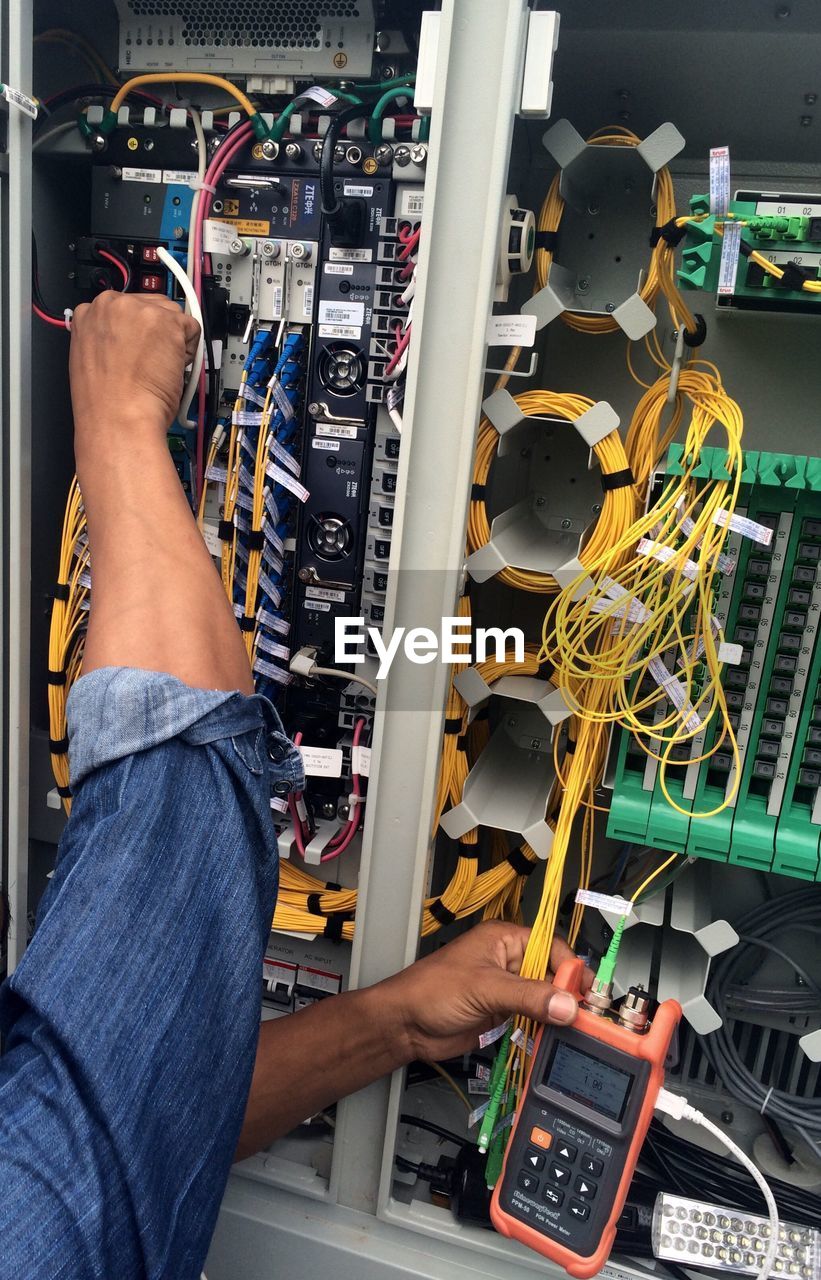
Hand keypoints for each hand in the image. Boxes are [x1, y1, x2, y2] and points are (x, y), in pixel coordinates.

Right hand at [69, 292, 200, 450]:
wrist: (118, 416)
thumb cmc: (105, 402)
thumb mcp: (91, 359)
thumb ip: (107, 339)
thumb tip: (127, 338)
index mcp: (88, 313)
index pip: (124, 308)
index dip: (137, 331)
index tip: (139, 347)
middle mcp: (111, 304)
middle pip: (150, 306)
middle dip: (157, 332)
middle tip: (151, 362)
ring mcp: (139, 309)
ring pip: (172, 315)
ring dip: (173, 340)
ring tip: (157, 368)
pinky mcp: (166, 320)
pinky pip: (192, 328)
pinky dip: (189, 350)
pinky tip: (170, 368)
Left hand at [377, 921, 593, 1062]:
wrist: (405, 1025)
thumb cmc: (433, 991)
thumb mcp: (484, 988)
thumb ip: (527, 996)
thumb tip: (567, 1005)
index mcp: (504, 940)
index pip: (551, 947)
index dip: (569, 968)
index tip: (584, 992)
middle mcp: (509, 962)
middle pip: (552, 974)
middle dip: (568, 992)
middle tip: (587, 1015)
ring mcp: (507, 989)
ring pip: (545, 998)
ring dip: (558, 1013)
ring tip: (577, 1030)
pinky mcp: (503, 1014)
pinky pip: (534, 1018)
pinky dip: (546, 1028)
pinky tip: (556, 1038)